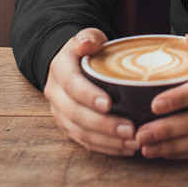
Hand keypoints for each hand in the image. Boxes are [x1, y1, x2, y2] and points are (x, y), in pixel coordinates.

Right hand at [43, 28, 136, 156]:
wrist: (70, 63)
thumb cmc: (87, 49)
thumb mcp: (87, 37)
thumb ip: (89, 38)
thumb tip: (87, 43)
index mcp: (60, 69)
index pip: (72, 84)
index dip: (88, 95)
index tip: (109, 104)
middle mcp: (56, 94)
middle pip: (75, 114)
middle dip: (103, 124)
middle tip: (129, 129)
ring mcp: (60, 113)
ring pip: (79, 132)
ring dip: (106, 140)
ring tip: (131, 142)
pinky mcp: (68, 126)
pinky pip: (84, 141)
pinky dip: (104, 147)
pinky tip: (124, 149)